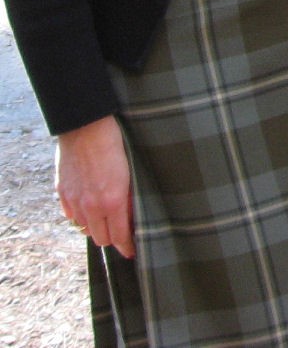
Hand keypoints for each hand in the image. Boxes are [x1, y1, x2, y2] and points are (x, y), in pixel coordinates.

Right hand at [56, 115, 134, 257]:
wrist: (87, 126)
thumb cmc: (116, 143)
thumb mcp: (132, 171)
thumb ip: (131, 196)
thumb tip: (134, 215)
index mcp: (113, 201)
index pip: (120, 237)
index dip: (127, 247)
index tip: (133, 252)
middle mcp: (92, 206)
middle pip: (101, 238)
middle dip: (113, 238)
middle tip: (122, 232)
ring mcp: (75, 200)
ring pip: (85, 229)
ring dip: (96, 227)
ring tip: (107, 217)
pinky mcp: (63, 193)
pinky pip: (71, 216)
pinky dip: (81, 216)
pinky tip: (89, 206)